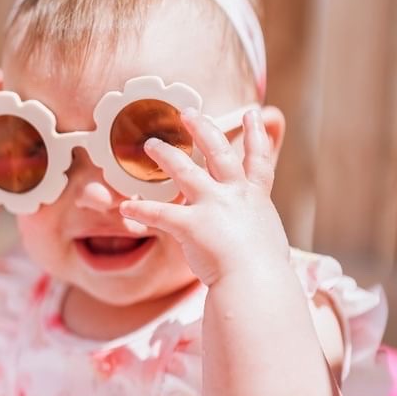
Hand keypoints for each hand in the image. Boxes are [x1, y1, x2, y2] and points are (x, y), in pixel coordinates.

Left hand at [119, 108, 288, 286]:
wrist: (257, 282)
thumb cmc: (266, 271)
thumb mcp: (271, 243)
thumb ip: (259, 234)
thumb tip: (259, 241)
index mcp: (257, 199)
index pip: (259, 160)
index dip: (257, 135)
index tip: (253, 113)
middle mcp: (235, 195)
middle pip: (218, 153)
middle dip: (203, 129)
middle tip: (188, 113)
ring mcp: (213, 207)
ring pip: (186, 172)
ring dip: (166, 155)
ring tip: (151, 144)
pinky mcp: (191, 225)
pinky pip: (160, 214)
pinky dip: (141, 210)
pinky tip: (125, 206)